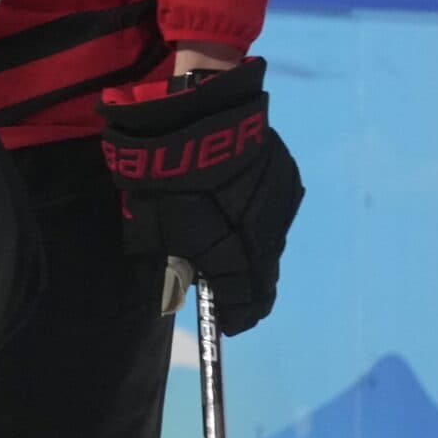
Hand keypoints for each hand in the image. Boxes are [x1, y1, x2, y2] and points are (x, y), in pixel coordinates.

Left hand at [100, 56, 301, 335]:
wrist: (194, 113)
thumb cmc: (164, 175)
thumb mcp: (151, 226)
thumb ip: (167, 263)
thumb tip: (174, 289)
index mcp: (238, 253)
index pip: (246, 301)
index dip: (235, 316)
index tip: (225, 324)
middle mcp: (268, 234)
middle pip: (264, 275)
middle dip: (246, 289)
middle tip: (229, 296)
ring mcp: (281, 204)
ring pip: (269, 241)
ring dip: (251, 250)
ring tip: (228, 250)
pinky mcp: (285, 176)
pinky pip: (271, 211)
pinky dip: (255, 219)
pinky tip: (235, 211)